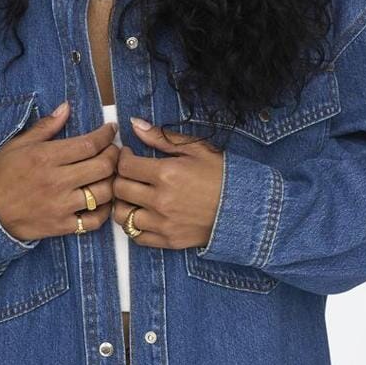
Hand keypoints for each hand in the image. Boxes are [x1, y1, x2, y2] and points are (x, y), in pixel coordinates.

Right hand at [0, 101, 121, 240]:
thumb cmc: (0, 174)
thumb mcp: (17, 144)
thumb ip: (46, 127)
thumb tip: (66, 107)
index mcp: (46, 157)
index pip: (89, 144)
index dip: (106, 135)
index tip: (110, 130)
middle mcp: (57, 181)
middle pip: (103, 166)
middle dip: (114, 155)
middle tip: (114, 151)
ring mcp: (61, 206)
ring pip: (104, 193)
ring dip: (112, 181)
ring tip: (109, 174)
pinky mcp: (62, 226)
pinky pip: (95, 220)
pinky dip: (104, 210)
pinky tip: (102, 201)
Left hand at [111, 118, 223, 248]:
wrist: (245, 207)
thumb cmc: (222, 175)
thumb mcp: (195, 149)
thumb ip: (161, 137)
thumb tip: (135, 124)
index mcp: (166, 173)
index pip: (125, 165)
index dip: (123, 158)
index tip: (129, 156)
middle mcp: (161, 200)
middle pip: (120, 189)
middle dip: (119, 178)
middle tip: (129, 175)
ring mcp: (164, 223)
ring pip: (122, 215)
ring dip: (123, 204)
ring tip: (132, 196)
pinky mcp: (169, 240)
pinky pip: (136, 236)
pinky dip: (134, 226)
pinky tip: (143, 214)